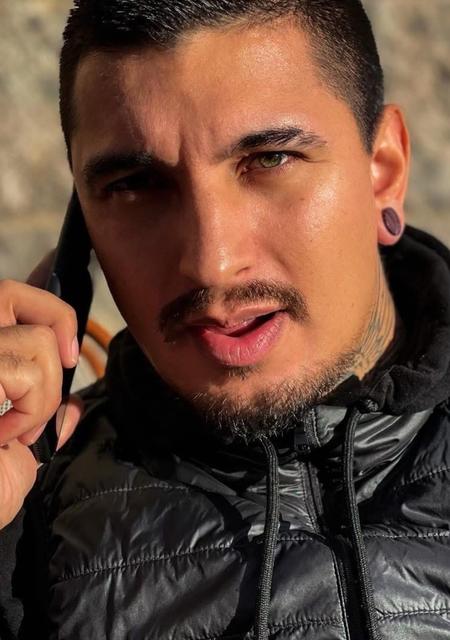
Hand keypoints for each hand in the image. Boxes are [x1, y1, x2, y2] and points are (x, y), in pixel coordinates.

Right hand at [0, 268, 81, 528]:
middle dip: (50, 342)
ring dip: (41, 396)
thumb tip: (71, 407)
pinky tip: (2, 437)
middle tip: (40, 395)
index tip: (69, 352)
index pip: (8, 293)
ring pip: (32, 344)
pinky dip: (31, 409)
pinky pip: (24, 373)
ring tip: (11, 432)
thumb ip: (41, 418)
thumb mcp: (17, 450)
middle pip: (11, 295)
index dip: (48, 311)